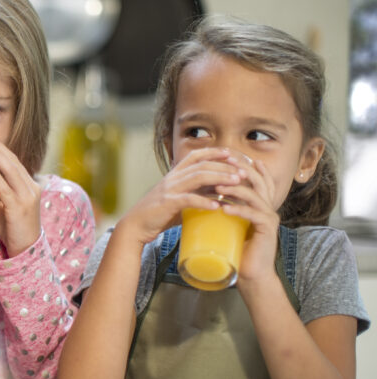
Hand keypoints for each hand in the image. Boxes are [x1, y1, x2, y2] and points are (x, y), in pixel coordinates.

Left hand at [0, 131, 41, 256]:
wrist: (26, 250)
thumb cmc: (12, 229)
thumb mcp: (2, 208)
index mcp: (28, 185)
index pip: (13, 162)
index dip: (0, 148)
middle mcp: (30, 187)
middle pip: (12, 161)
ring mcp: (27, 197)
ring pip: (10, 170)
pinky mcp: (20, 207)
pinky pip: (6, 188)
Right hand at [116, 148, 243, 244]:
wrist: (135, 225)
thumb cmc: (157, 214)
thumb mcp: (178, 200)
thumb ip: (195, 195)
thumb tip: (218, 198)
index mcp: (174, 175)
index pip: (195, 156)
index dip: (213, 152)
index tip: (231, 154)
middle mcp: (172, 178)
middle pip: (201, 164)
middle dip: (224, 166)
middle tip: (243, 171)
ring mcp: (169, 189)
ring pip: (198, 177)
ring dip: (219, 178)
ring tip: (237, 183)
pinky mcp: (167, 203)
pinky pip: (188, 199)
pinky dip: (204, 201)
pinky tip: (218, 206)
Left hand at [215, 154, 280, 287]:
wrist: (250, 274)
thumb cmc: (236, 248)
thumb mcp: (229, 222)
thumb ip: (224, 206)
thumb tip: (202, 193)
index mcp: (260, 202)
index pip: (257, 177)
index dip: (244, 165)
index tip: (226, 156)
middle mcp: (268, 206)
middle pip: (258, 180)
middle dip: (240, 170)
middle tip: (222, 164)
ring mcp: (269, 217)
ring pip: (255, 195)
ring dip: (235, 189)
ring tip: (217, 188)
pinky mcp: (267, 229)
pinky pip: (254, 215)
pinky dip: (239, 210)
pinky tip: (224, 209)